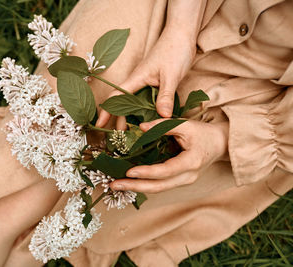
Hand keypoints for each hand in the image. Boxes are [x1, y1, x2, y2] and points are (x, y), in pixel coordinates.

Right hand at [96, 27, 196, 129]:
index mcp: (136, 78)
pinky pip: (145, 100)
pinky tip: (148, 120)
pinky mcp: (154, 83)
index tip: (99, 125)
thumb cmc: (174, 50)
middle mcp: (137, 81)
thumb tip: (163, 117)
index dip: (106, 111)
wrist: (182, 34)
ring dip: (131, 117)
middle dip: (118, 120)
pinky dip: (144, 111)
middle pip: (122, 103)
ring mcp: (145, 82)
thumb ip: (165, 96)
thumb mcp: (171, 75)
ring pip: (133, 103)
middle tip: (119, 138)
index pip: (116, 97)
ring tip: (131, 134)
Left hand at [110, 119, 228, 192]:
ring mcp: (184, 181)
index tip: (129, 172)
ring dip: (136, 187)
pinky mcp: (179, 181)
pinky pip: (160, 185)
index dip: (147, 172)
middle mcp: (188, 176)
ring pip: (158, 189)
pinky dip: (144, 184)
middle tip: (114, 185)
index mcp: (191, 162)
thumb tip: (140, 126)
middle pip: (159, 187)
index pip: (166, 171)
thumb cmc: (203, 133)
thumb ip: (163, 126)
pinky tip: (129, 182)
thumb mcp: (185, 124)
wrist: (220, 145)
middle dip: (135, 187)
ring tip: (116, 185)